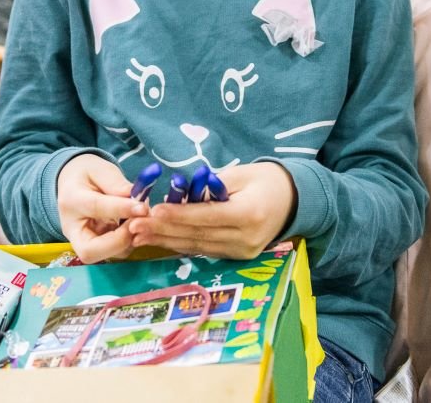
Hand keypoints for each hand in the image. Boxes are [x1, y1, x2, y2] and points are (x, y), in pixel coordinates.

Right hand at [57, 154, 145, 263]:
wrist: (73, 183)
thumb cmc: (87, 174)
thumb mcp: (101, 170)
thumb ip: (118, 184)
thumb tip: (138, 201)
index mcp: (72, 200)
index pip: (96, 208)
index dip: (121, 209)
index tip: (142, 207)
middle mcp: (72, 228)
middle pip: (90, 250)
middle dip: (120, 240)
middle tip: (139, 221)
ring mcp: (82, 241)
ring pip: (106, 255)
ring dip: (128, 240)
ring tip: (139, 218)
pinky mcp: (95, 247)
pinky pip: (115, 251)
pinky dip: (129, 240)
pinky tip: (134, 223)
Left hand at [126, 163, 296, 259]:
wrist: (296, 201)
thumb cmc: (267, 180)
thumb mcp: (241, 173)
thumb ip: (211, 186)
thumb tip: (181, 195)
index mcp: (249, 214)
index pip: (206, 216)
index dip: (178, 215)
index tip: (153, 211)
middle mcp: (246, 238)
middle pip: (198, 235)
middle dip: (163, 231)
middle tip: (134, 226)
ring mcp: (242, 251)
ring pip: (198, 247)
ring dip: (166, 242)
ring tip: (139, 236)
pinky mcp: (238, 256)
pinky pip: (205, 250)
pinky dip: (182, 245)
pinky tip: (161, 241)